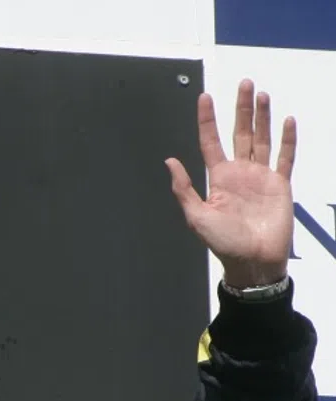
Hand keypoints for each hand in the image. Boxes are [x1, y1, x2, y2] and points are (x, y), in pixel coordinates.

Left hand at [166, 79, 297, 288]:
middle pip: (240, 133)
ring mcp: (261, 177)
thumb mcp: (196, 216)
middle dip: (241, 109)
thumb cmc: (223, 243)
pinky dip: (287, 139)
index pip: (211, 142)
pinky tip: (286, 121)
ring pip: (261, 139)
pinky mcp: (280, 184)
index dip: (207, 120)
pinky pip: (285, 157)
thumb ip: (184, 188)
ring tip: (261, 94)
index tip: (205, 97)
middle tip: (243, 83)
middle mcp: (240, 173)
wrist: (253, 261)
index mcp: (218, 179)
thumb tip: (169, 161)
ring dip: (262, 117)